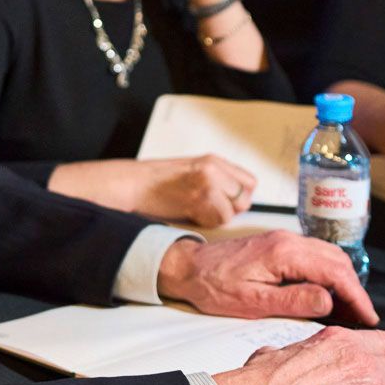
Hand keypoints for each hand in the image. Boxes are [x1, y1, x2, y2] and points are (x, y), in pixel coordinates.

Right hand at [133, 155, 255, 226]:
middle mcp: (214, 170)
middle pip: (244, 199)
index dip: (240, 196)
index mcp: (214, 161)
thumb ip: (218, 179)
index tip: (229, 202)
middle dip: (231, 209)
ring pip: (230, 214)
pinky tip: (191, 214)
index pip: (249, 182)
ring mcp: (207, 184)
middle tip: (212, 209)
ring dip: (217, 218)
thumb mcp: (194, 170)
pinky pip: (216, 221)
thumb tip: (237, 198)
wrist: (135, 184)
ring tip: (198, 211)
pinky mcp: (197, 200)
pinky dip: (206, 223)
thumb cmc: (159, 181)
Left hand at [157, 231, 377, 324]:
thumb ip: (293, 301)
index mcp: (283, 252)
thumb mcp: (253, 303)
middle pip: (337, 260)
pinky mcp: (279, 245)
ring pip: (328, 256)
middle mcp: (288, 240)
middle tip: (363, 317)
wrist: (189, 267)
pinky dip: (328, 274)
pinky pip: (314, 256)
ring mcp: (284, 240)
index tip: (368, 316)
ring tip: (349, 309)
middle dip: (355, 289)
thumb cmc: (213, 285)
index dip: (356, 295)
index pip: (335, 271)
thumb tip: (328, 302)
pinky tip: (328, 294)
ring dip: (343, 281)